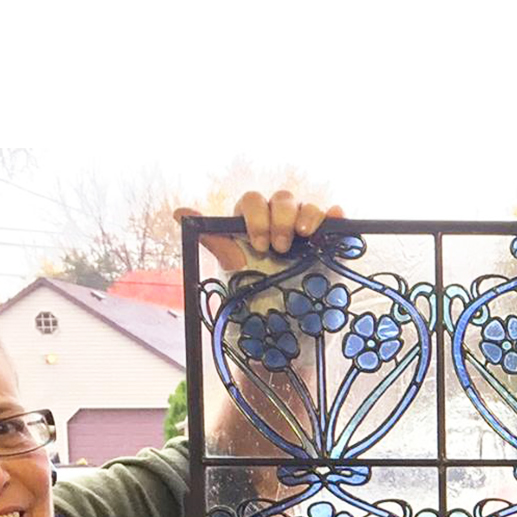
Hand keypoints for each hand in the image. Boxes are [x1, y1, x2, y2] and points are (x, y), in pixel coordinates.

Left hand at [181, 187, 344, 273]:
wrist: (280, 317)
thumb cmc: (253, 287)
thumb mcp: (232, 264)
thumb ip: (213, 239)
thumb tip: (179, 212)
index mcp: (253, 218)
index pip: (253, 201)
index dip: (256, 217)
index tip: (258, 243)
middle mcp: (279, 217)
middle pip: (283, 198)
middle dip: (281, 219)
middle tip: (280, 247)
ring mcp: (305, 227)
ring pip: (308, 205)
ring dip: (308, 215)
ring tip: (305, 237)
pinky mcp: (328, 239)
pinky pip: (334, 219)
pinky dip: (336, 216)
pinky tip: (337, 218)